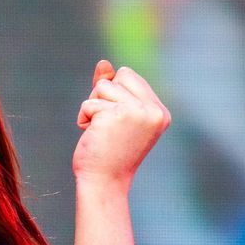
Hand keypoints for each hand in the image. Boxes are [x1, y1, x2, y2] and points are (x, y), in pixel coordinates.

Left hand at [73, 60, 170, 188]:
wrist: (104, 182)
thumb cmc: (109, 152)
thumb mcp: (115, 116)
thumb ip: (112, 88)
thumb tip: (103, 62)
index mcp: (160, 112)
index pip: (129, 75)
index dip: (114, 93)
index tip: (116, 122)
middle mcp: (153, 111)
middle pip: (118, 76)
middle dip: (104, 96)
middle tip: (108, 126)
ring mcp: (137, 112)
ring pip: (102, 87)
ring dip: (93, 108)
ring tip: (101, 132)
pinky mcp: (116, 115)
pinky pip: (88, 103)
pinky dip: (84, 118)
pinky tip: (93, 136)